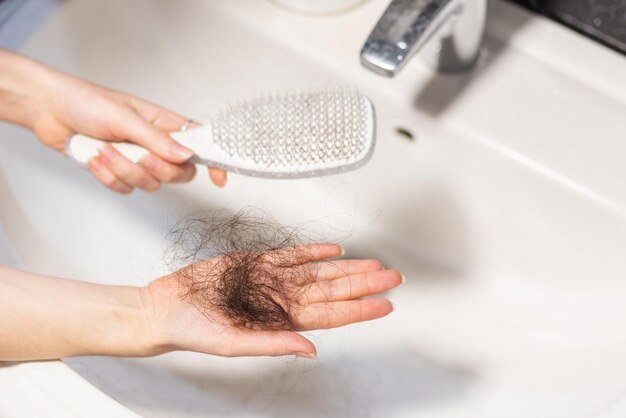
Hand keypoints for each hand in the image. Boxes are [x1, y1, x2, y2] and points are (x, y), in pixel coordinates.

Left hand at [0, 49, 225, 192]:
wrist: (50, 110)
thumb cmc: (87, 102)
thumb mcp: (125, 117)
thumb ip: (156, 139)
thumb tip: (186, 156)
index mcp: (165, 125)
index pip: (200, 144)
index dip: (213, 162)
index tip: (219, 179)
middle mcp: (156, 145)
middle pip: (178, 173)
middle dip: (157, 170)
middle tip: (140, 156)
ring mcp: (137, 160)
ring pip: (150, 184)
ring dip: (124, 170)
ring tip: (103, 149)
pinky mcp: (118, 173)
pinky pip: (125, 189)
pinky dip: (108, 177)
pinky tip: (94, 159)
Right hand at [142, 244, 402, 357]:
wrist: (165, 308)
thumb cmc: (192, 331)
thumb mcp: (233, 343)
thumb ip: (273, 344)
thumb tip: (309, 350)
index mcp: (280, 320)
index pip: (331, 314)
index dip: (360, 309)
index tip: (386, 305)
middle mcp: (281, 299)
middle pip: (333, 290)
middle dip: (364, 284)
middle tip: (393, 277)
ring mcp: (271, 280)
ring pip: (318, 271)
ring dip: (346, 267)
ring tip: (372, 264)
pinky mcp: (256, 262)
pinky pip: (292, 255)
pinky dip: (314, 251)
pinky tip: (333, 250)